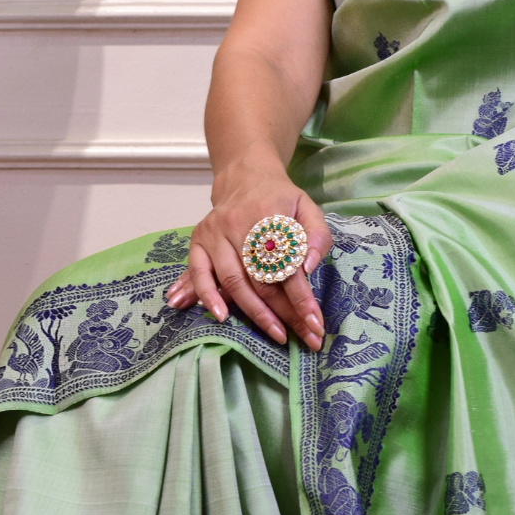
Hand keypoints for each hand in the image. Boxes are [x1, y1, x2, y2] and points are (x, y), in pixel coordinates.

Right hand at [165, 163, 330, 350]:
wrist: (245, 177)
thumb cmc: (281, 199)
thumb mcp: (308, 208)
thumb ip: (317, 236)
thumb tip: (309, 268)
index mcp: (270, 215)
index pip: (288, 266)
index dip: (302, 300)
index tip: (315, 325)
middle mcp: (239, 224)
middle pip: (262, 280)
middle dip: (285, 314)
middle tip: (303, 338)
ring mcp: (214, 233)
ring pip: (234, 282)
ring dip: (255, 314)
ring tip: (276, 335)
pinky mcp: (198, 240)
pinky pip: (199, 273)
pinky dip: (208, 296)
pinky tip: (222, 317)